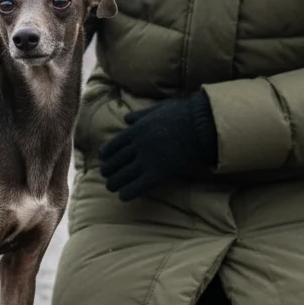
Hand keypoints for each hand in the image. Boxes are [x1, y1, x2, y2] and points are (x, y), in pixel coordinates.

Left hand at [98, 92, 217, 201]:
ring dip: (114, 183)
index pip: (113, 145)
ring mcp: (146, 160)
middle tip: (107, 176)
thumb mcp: (158, 108)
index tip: (103, 159)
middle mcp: (137, 145)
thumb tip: (126, 118)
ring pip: (122, 176)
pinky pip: (136, 187)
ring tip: (112, 187)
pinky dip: (127, 192)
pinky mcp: (158, 173)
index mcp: (136, 129)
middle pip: (115, 162)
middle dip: (108, 171)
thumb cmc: (183, 114)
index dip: (105, 154)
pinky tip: (123, 196)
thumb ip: (140, 114)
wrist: (200, 126)